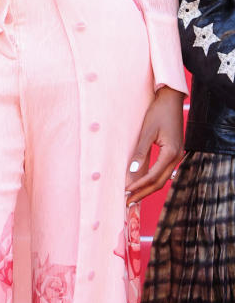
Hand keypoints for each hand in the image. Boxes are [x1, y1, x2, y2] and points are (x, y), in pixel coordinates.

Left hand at [125, 86, 184, 203]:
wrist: (171, 100)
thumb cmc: (158, 113)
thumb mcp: (147, 132)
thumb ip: (140, 153)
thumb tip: (132, 172)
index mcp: (171, 153)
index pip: (153, 176)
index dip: (139, 186)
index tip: (125, 193)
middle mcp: (176, 157)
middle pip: (159, 182)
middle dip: (142, 193)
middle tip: (127, 202)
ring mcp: (176, 156)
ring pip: (161, 179)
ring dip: (146, 188)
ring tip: (132, 197)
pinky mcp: (173, 153)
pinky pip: (162, 171)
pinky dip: (151, 179)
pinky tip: (140, 184)